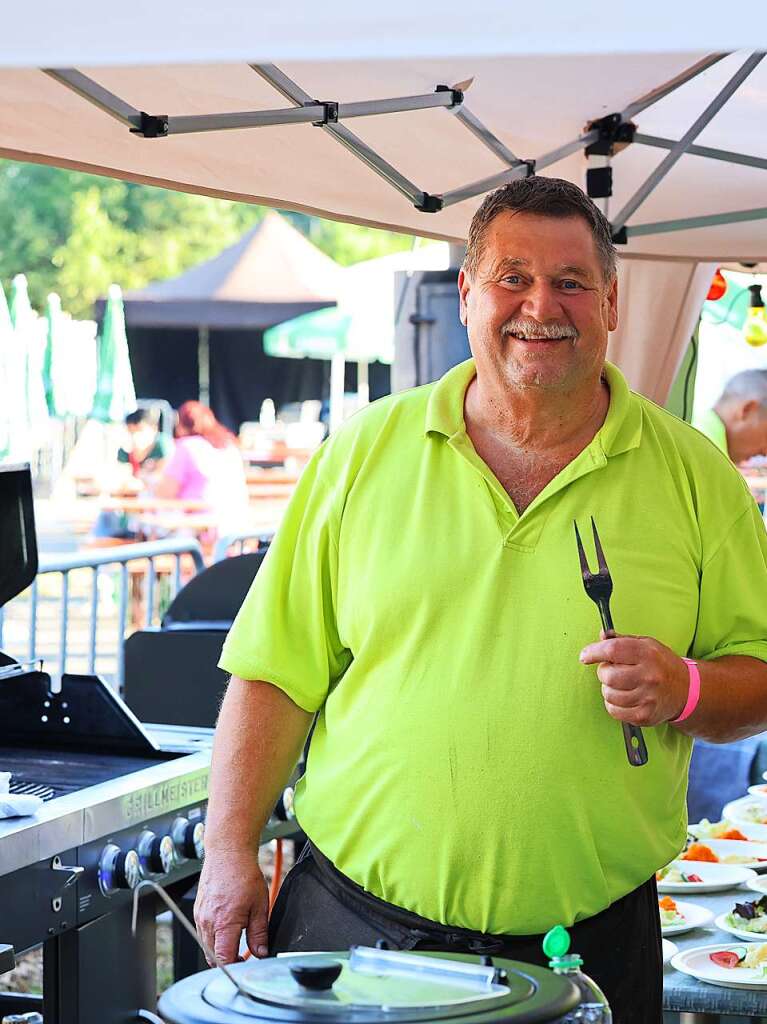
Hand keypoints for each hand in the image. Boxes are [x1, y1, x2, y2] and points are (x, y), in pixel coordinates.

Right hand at [194, 848, 268, 965]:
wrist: (228, 853)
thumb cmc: (243, 874)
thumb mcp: (259, 906)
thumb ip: (259, 933)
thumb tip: (261, 953)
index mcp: (224, 923)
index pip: (224, 959)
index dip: (235, 967)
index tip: (245, 965)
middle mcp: (207, 922)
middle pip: (212, 956)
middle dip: (227, 960)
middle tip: (242, 956)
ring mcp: (200, 916)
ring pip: (206, 946)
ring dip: (218, 950)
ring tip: (235, 941)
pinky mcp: (197, 911)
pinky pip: (202, 933)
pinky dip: (212, 938)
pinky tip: (224, 929)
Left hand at [579, 632, 688, 726]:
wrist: (686, 690)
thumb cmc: (661, 664)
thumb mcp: (646, 644)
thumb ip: (622, 639)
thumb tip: (602, 635)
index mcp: (647, 653)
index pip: (612, 650)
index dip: (593, 652)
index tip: (585, 656)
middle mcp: (649, 675)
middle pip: (608, 675)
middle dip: (604, 672)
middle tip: (612, 671)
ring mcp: (648, 697)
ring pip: (608, 694)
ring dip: (608, 689)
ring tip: (621, 684)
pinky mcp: (645, 715)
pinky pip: (614, 710)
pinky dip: (613, 704)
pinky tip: (624, 698)